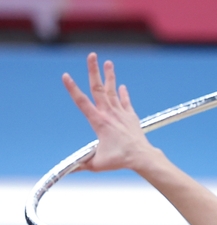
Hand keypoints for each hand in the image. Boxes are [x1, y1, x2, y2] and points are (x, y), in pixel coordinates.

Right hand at [63, 53, 153, 171]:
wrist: (142, 157)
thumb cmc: (119, 160)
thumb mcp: (96, 163)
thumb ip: (83, 164)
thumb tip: (71, 169)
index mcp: (98, 122)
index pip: (82, 102)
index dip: (72, 88)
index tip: (65, 75)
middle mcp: (109, 113)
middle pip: (99, 88)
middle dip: (93, 71)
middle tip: (91, 55)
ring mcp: (121, 113)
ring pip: (113, 91)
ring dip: (109, 76)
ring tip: (107, 62)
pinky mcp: (131, 117)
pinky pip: (126, 102)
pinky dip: (123, 93)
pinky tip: (121, 85)